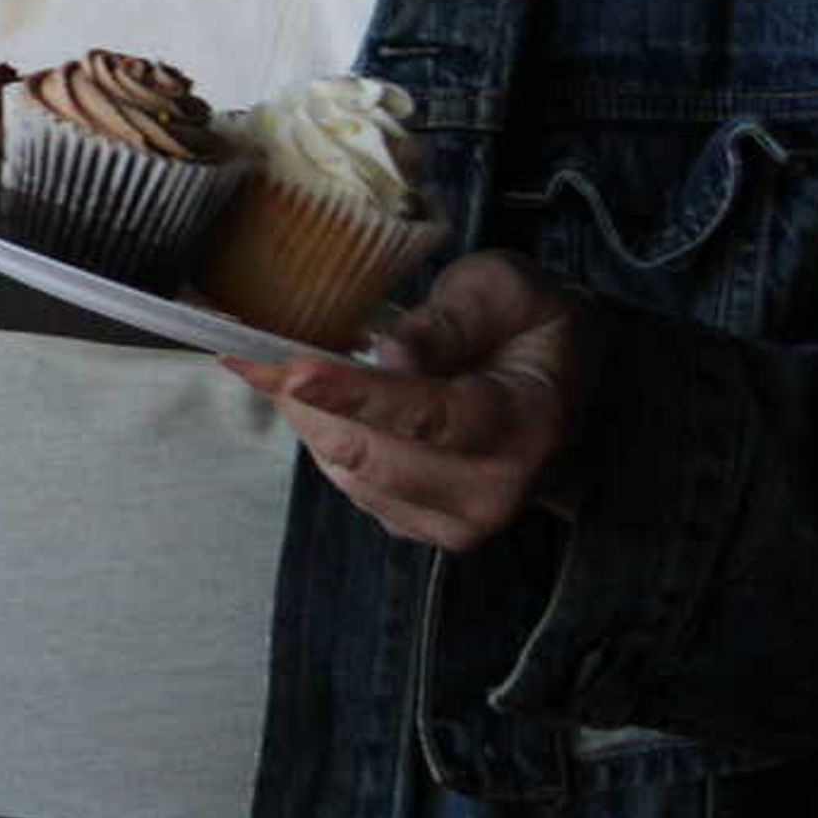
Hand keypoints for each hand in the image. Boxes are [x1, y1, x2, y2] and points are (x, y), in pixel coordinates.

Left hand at [224, 250, 596, 553]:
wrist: (563, 384)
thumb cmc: (530, 324)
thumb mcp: (503, 290)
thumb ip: (447, 321)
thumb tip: (386, 355)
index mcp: (524, 423)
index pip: (430, 417)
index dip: (355, 394)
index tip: (293, 370)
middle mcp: (493, 490)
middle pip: (370, 453)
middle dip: (304, 400)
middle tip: (254, 348)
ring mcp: (456, 521)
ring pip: (347, 472)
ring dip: (307, 417)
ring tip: (284, 364)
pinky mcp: (420, 527)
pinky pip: (350, 485)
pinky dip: (323, 438)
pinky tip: (318, 398)